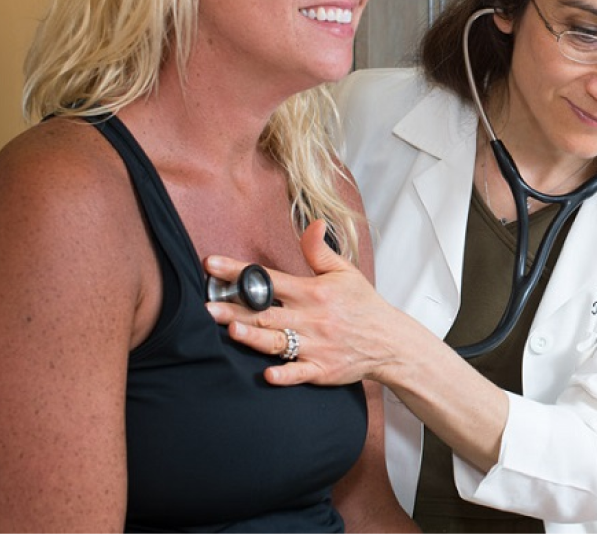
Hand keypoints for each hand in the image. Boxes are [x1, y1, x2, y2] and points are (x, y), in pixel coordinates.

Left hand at [204, 220, 396, 386]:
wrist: (389, 341)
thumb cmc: (362, 304)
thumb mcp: (344, 272)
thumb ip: (320, 250)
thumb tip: (313, 222)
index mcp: (313, 292)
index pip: (270, 279)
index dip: (239, 271)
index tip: (212, 264)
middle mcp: (311, 318)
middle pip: (266, 312)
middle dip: (235, 308)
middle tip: (207, 306)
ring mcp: (315, 345)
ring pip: (278, 341)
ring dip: (254, 336)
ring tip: (231, 330)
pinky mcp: (321, 370)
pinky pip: (300, 373)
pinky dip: (285, 374)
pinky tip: (268, 373)